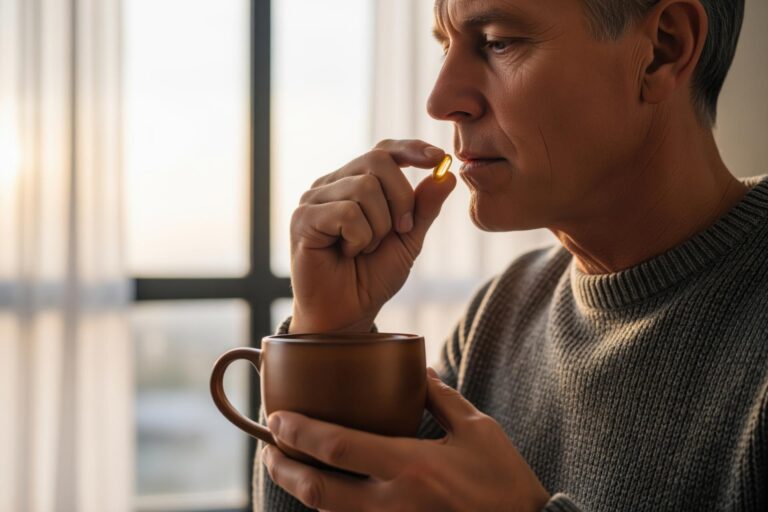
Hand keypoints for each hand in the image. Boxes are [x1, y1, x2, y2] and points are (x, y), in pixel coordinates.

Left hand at [262, 369, 550, 511]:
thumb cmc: (504, 481)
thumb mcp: (478, 429)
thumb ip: (441, 398)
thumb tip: (417, 371)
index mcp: (410, 466)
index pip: (337, 447)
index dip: (299, 433)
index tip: (276, 419)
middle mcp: (392, 503)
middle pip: (318, 489)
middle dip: (284, 468)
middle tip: (268, 448)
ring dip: (300, 490)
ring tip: (286, 467)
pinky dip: (330, 509)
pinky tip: (324, 492)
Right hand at [289, 139, 455, 332]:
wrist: (348, 312)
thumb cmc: (372, 276)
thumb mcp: (409, 239)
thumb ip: (424, 207)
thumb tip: (448, 174)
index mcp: (355, 183)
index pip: (383, 151)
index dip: (410, 149)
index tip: (438, 159)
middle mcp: (332, 185)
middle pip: (377, 162)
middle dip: (401, 199)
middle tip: (400, 230)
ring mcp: (314, 200)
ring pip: (364, 188)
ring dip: (378, 226)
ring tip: (366, 248)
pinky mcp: (303, 219)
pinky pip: (347, 212)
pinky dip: (360, 237)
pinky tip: (349, 253)